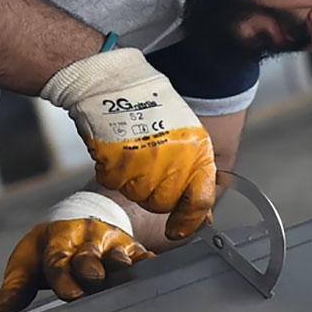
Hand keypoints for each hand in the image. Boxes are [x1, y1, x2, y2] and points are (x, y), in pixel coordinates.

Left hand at [0, 213, 151, 311]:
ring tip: (124, 272)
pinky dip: (149, 264)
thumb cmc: (49, 249)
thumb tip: (0, 307)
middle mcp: (86, 239)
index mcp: (57, 240)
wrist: (76, 220)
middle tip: (93, 278)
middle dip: (91, 265)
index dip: (63, 276)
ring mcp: (111, 243)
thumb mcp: (28, 262)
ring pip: (118, 254)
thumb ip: (16, 286)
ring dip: (120, 263)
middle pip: (89, 254)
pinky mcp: (133, 249)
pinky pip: (144, 256)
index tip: (68, 292)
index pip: (58, 259)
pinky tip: (154, 273)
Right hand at [41, 48, 216, 238]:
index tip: (178, 229)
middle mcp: (172, 159)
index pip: (199, 200)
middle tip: (146, 169)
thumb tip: (200, 212)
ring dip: (132, 182)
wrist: (113, 81)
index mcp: (196, 150)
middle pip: (163, 203)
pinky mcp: (115, 162)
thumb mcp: (185, 133)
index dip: (188, 221)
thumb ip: (194, 172)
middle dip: (154, 194)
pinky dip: (111, 171)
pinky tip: (115, 150)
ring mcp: (143, 162)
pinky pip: (113, 182)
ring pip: (137, 195)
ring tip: (131, 152)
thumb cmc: (149, 101)